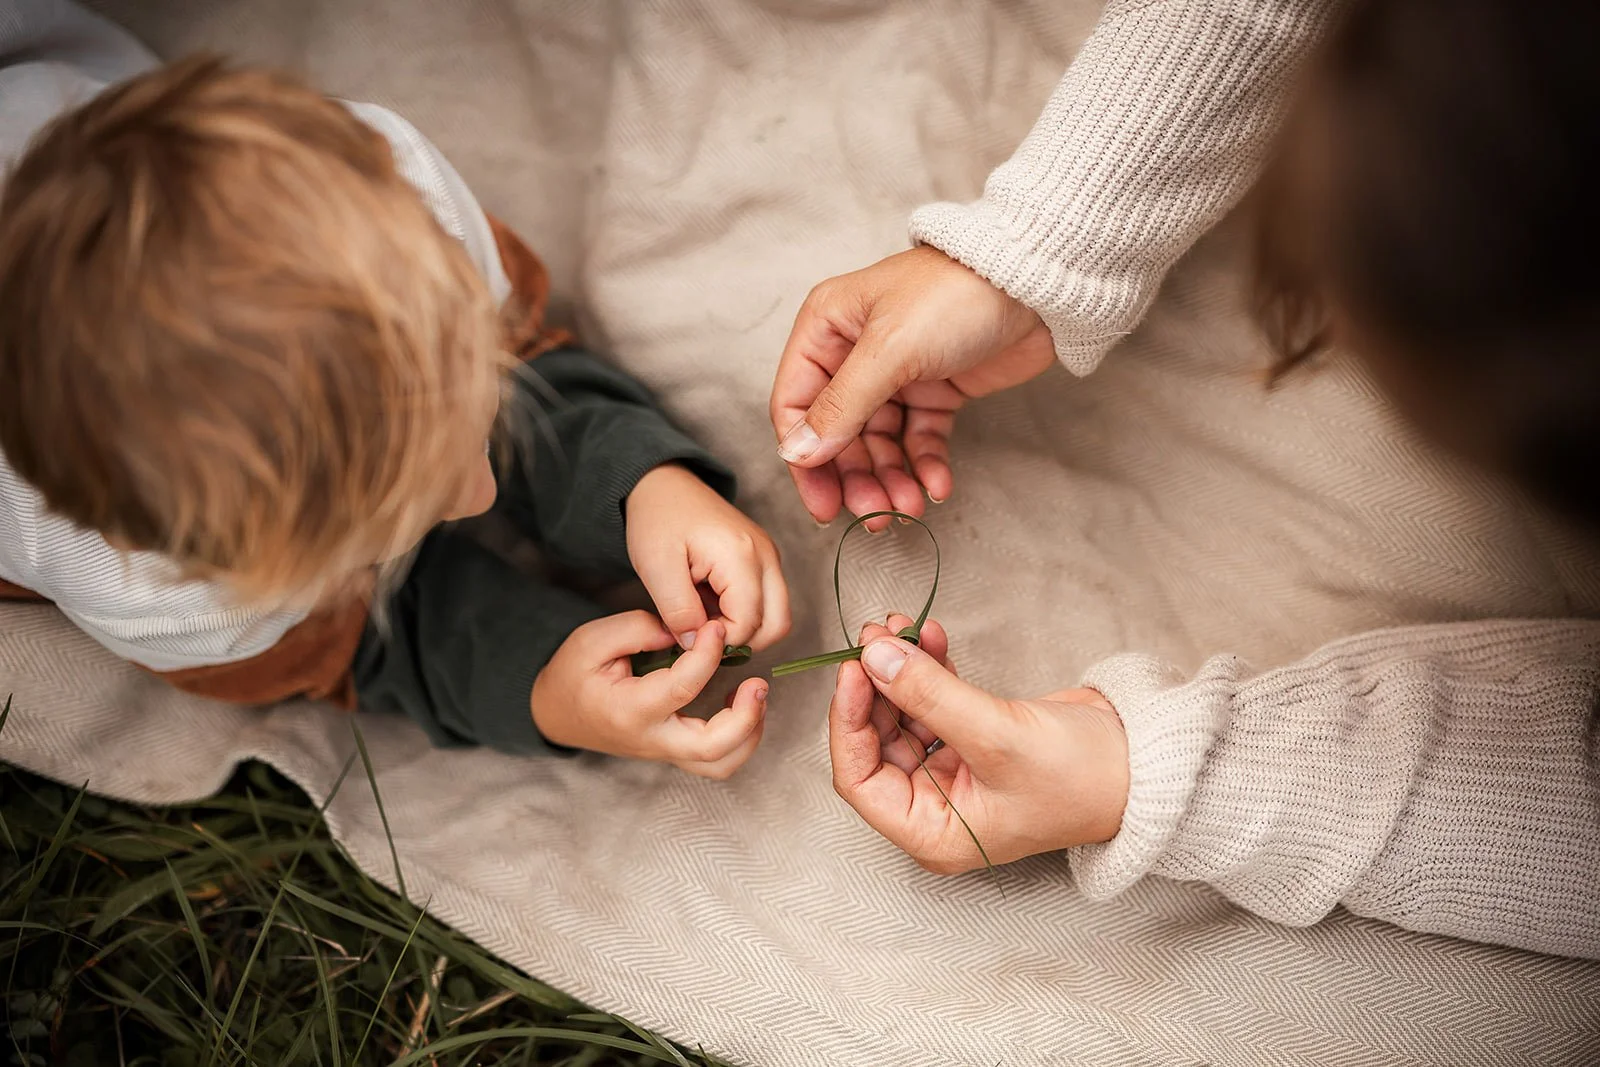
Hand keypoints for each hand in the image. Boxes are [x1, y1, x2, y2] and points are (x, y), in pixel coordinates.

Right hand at [533, 615, 767, 778]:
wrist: (556, 713)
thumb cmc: (573, 674)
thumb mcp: (593, 639)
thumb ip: (639, 629)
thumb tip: (685, 630)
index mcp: (630, 711)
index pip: (682, 687)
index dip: (708, 654)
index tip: (716, 627)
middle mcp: (652, 739)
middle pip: (713, 748)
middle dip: (746, 717)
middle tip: (757, 682)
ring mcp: (665, 752)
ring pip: (721, 764)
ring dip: (749, 734)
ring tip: (754, 695)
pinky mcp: (675, 752)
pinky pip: (717, 760)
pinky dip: (741, 738)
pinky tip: (740, 704)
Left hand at [626, 464, 790, 650]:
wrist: (663, 485)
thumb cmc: (657, 519)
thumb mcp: (655, 567)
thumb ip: (678, 611)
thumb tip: (697, 645)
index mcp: (741, 557)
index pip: (748, 625)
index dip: (719, 641)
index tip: (688, 632)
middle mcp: (767, 556)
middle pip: (776, 625)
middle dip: (741, 642)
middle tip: (701, 633)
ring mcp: (770, 557)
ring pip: (776, 617)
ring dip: (744, 629)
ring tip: (704, 616)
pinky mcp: (765, 559)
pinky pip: (768, 602)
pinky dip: (745, 614)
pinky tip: (711, 603)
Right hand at [770, 246, 1055, 529]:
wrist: (1036, 285)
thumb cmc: (956, 293)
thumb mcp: (888, 350)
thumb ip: (841, 407)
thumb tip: (798, 452)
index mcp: (827, 328)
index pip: (796, 405)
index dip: (805, 458)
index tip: (824, 503)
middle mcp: (854, 352)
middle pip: (839, 434)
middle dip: (857, 477)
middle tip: (876, 514)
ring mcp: (896, 374)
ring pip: (879, 443)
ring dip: (892, 479)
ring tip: (910, 507)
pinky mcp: (936, 390)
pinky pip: (920, 439)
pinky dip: (926, 466)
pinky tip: (937, 486)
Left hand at [828, 615, 1128, 872]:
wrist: (1147, 764)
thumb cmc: (1082, 778)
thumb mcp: (997, 735)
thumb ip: (930, 695)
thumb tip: (874, 656)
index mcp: (932, 832)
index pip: (859, 780)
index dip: (849, 722)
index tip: (855, 669)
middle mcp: (935, 807)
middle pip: (877, 740)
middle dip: (874, 684)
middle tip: (876, 635)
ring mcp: (954, 771)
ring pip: (903, 713)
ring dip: (900, 669)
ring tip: (901, 624)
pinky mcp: (974, 738)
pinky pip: (933, 700)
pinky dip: (928, 667)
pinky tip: (927, 635)